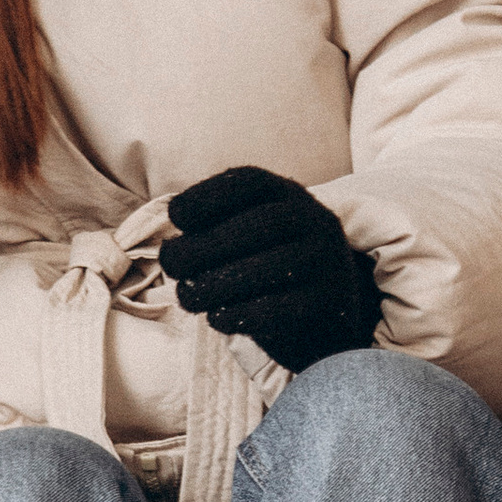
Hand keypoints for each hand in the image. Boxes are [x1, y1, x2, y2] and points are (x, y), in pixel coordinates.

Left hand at [158, 165, 380, 375]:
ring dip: (216, 284)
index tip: (176, 217)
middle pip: (260, 224)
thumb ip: (214, 231)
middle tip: (172, 266)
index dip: (207, 194)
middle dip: (205, 245)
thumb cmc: (270, 271)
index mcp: (290, 195)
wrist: (327, 320)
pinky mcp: (330, 302)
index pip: (249, 181)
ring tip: (188, 298)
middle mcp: (316, 220)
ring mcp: (328, 260)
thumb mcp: (250, 238)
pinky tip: (217, 319)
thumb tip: (171, 248)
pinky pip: (282, 308)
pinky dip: (240, 315)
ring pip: (270, 267)